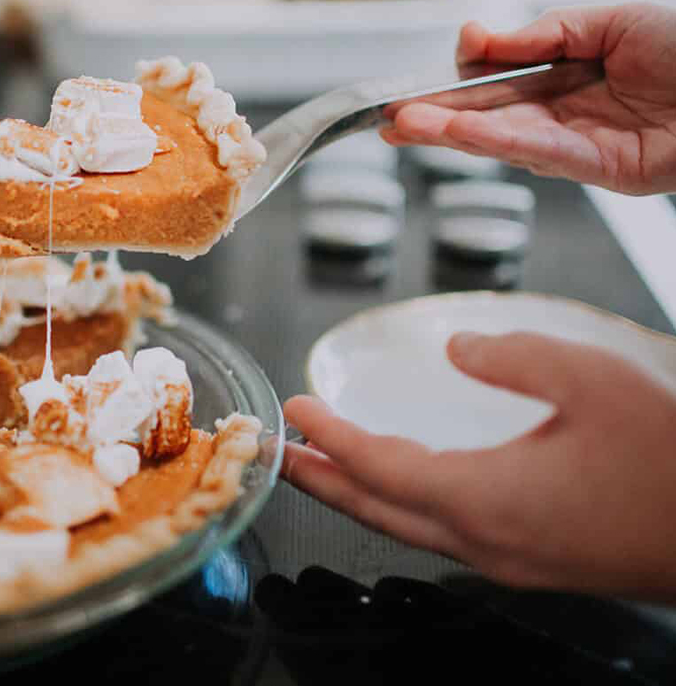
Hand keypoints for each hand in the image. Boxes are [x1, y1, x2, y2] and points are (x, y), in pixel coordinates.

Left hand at [281, 331, 675, 601]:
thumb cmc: (669, 464)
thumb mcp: (593, 383)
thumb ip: (514, 357)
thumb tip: (457, 349)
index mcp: (484, 499)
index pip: (378, 468)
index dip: (330, 439)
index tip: (295, 411)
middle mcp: (482, 540)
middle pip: (374, 509)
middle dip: (318, 479)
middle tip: (276, 453)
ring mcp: (504, 560)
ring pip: (404, 526)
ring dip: (354, 493)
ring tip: (319, 465)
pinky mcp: (527, 562)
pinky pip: (439, 534)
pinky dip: (399, 505)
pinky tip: (399, 483)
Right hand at [381, 3, 675, 194]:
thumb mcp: (608, 21)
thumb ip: (541, 33)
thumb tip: (476, 37)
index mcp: (564, 80)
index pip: (495, 85)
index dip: (456, 85)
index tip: (423, 78)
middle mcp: (563, 116)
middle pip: (486, 120)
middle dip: (434, 120)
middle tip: (386, 120)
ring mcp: (578, 146)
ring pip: (503, 140)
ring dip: (452, 134)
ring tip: (406, 126)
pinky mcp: (599, 169)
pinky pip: (541, 151)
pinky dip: (499, 141)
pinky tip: (462, 133)